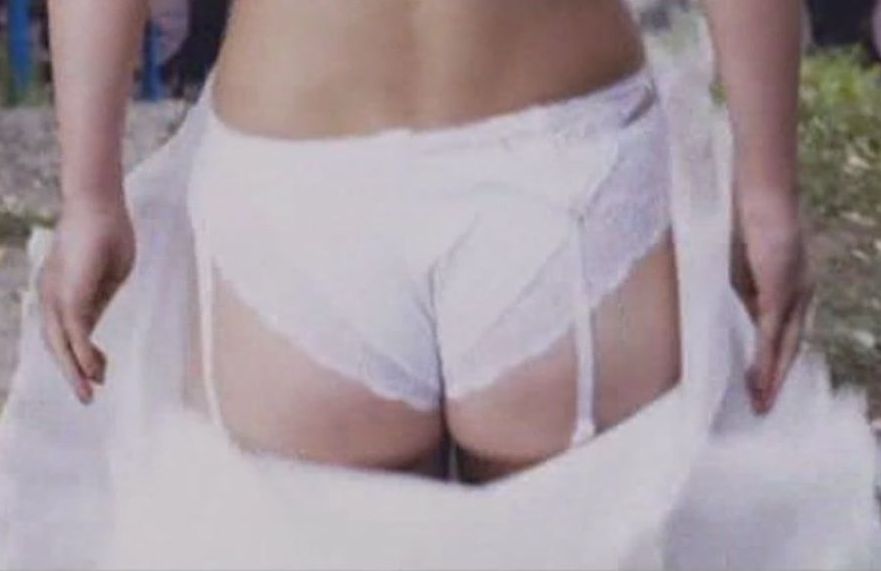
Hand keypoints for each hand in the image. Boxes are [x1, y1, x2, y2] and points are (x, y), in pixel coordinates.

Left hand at [37, 195, 135, 403]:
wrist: (99, 204)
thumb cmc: (109, 231)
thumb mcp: (110, 273)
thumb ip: (102, 296)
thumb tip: (98, 314)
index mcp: (62, 291)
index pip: (67, 332)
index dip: (81, 355)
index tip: (102, 373)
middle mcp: (52, 297)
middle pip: (58, 345)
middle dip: (73, 373)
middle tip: (89, 397)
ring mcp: (57, 296)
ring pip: (61, 344)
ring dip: (75, 372)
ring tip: (90, 393)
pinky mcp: (69, 294)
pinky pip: (74, 333)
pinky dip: (82, 355)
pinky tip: (95, 372)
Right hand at [731, 185, 814, 414]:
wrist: (755, 187)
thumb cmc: (738, 211)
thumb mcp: (731, 253)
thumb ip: (726, 276)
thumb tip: (700, 292)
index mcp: (786, 279)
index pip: (781, 326)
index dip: (770, 353)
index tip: (757, 378)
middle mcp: (800, 289)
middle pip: (790, 342)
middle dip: (776, 376)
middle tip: (762, 405)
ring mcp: (794, 290)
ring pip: (784, 345)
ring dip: (772, 377)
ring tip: (759, 403)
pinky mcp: (782, 290)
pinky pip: (773, 335)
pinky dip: (766, 362)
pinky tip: (758, 383)